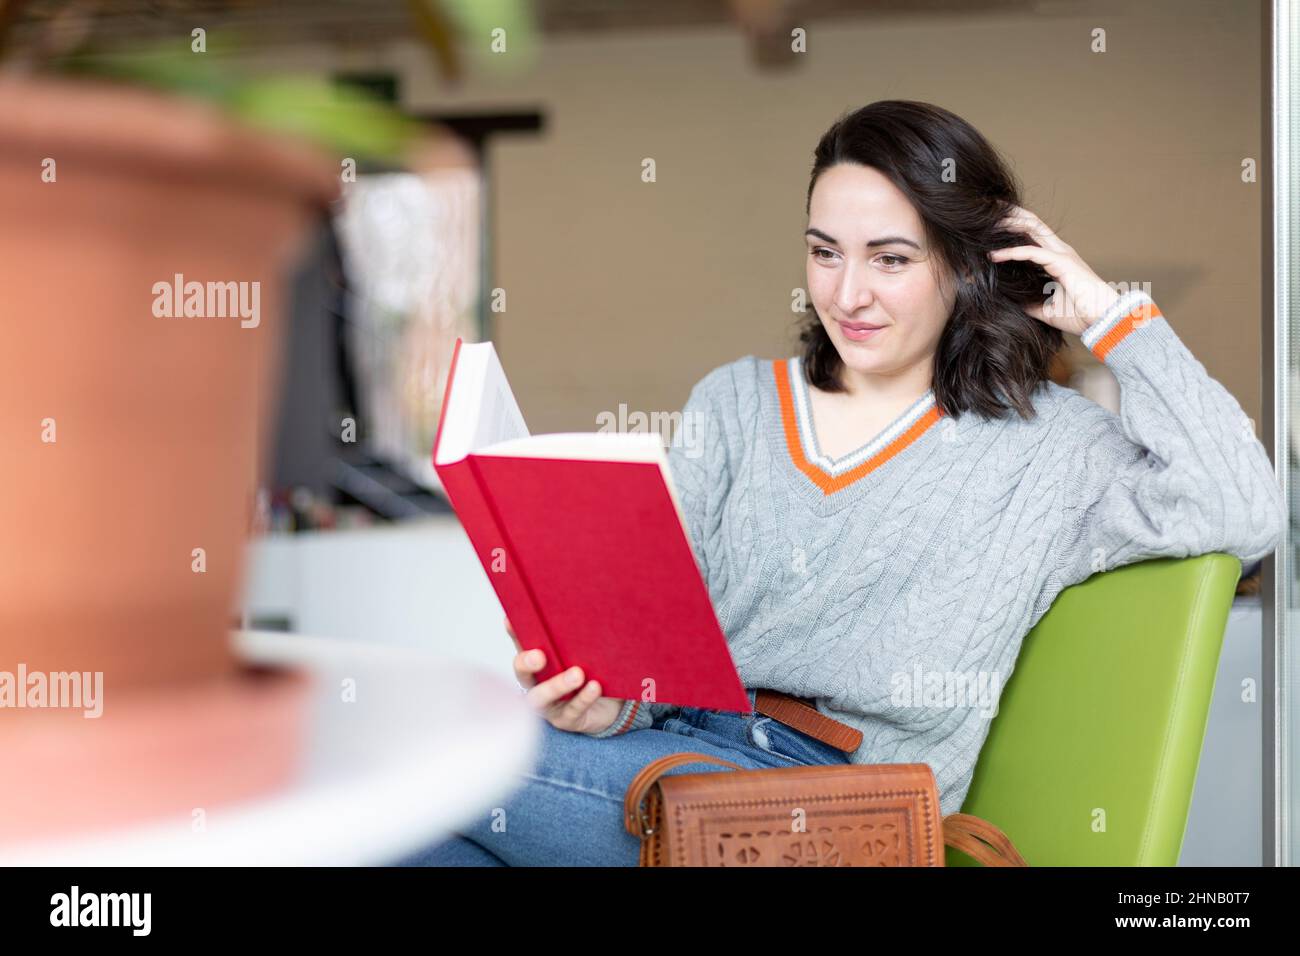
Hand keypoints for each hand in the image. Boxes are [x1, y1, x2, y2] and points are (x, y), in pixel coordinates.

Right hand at [506, 617, 626, 735]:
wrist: (609, 706)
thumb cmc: (590, 673)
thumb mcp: (581, 653)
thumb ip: (574, 636)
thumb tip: (576, 604)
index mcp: (536, 664)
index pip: (521, 645)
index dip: (514, 633)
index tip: (509, 619)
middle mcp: (536, 684)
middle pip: (523, 674)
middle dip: (527, 663)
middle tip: (539, 655)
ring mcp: (549, 705)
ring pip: (543, 697)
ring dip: (558, 685)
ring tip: (577, 674)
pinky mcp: (567, 720)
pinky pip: (573, 709)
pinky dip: (584, 698)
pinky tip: (595, 687)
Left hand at [987, 205, 1120, 335]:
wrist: (1104, 320)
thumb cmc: (1081, 315)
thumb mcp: (1046, 310)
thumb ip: (1028, 302)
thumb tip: (1010, 303)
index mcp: (1058, 259)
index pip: (1033, 235)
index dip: (1014, 228)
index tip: (991, 227)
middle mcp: (1059, 251)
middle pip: (1032, 224)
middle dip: (1010, 215)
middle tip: (989, 210)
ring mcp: (1062, 254)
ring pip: (1032, 229)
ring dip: (1009, 224)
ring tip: (987, 222)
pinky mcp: (1062, 262)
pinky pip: (1032, 252)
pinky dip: (1012, 252)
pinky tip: (994, 255)